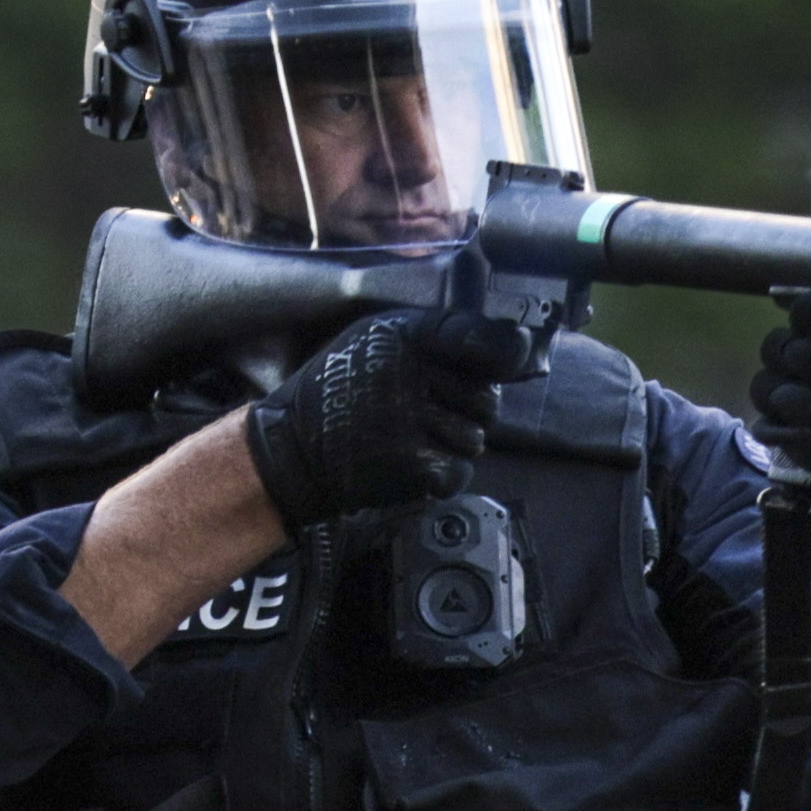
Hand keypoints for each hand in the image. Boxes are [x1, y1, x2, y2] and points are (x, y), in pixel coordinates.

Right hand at [243, 309, 532, 527]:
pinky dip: (442, 475)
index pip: (477, 336)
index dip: (505, 348)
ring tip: (409, 438)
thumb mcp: (378, 343)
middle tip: (425, 413)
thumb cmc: (342, 393)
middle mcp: (408, 372)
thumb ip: (441, 340)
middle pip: (488, 400)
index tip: (518, 352)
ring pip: (476, 439)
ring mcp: (408, 418)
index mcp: (403, 335)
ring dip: (452, 446)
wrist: (292, 449)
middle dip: (467, 411)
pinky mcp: (410, 462)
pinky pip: (459, 471)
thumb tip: (517, 347)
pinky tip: (409, 462)